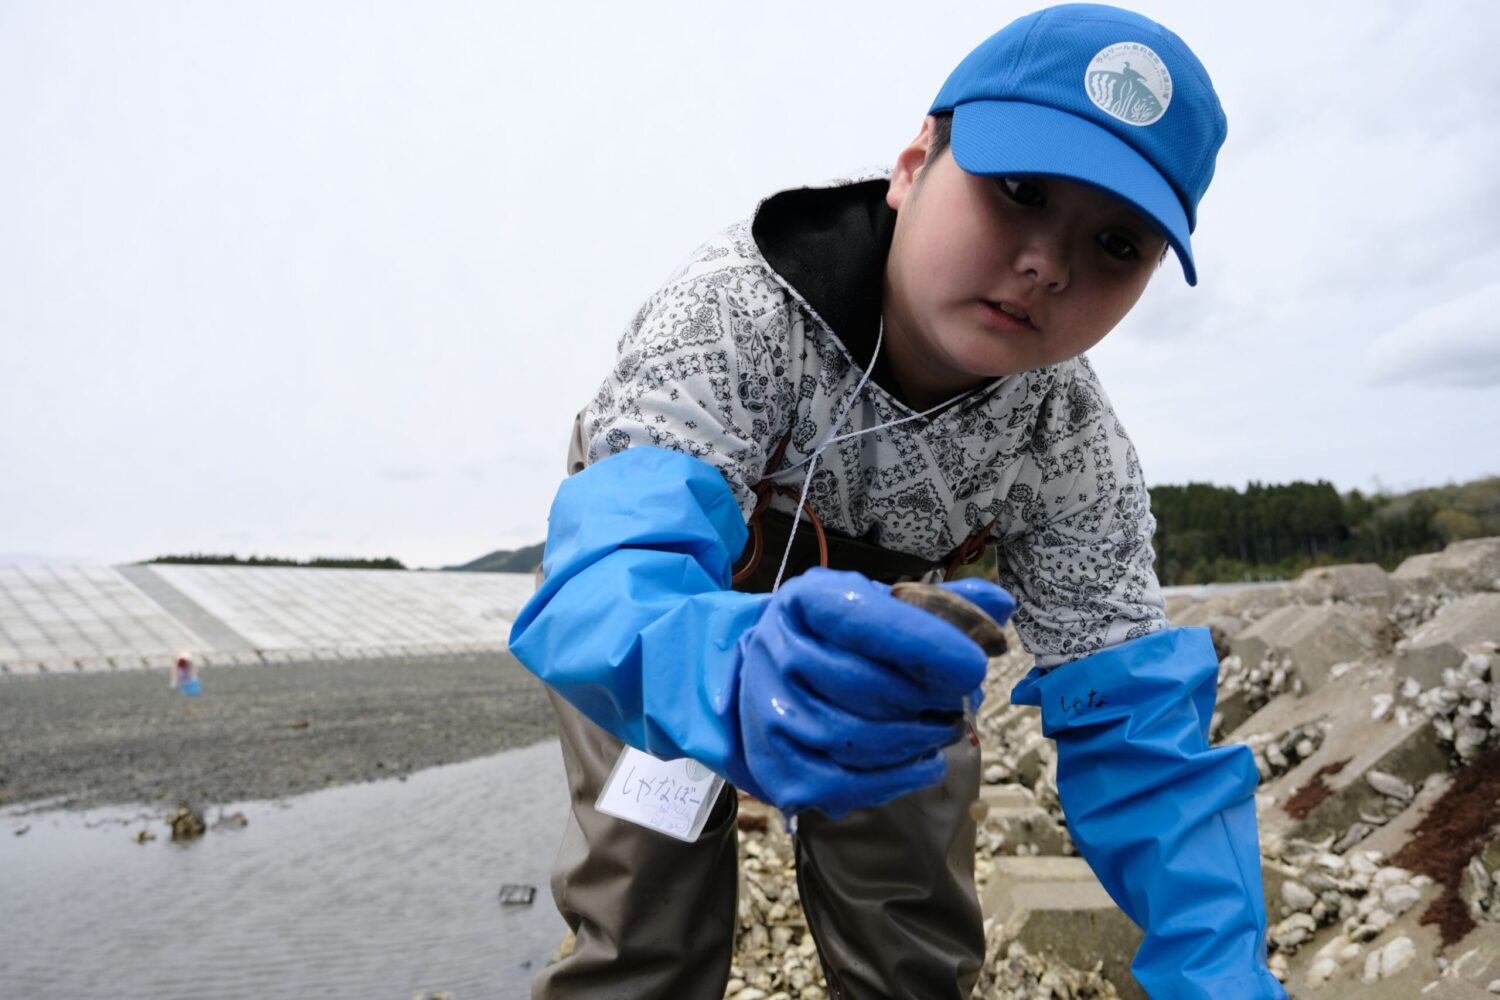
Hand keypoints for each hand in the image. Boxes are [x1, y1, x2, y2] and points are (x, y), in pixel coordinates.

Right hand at [733, 568, 1013, 817]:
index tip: (971, 665)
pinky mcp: (777, 766)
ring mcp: (772, 713)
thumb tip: (999, 606)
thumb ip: (938, 605)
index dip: (923, 644)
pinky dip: (895, 780)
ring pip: (856, 739)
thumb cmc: (835, 638)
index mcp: (806, 602)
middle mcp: (778, 653)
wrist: (762, 673)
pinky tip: (925, 765)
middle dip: (926, 700)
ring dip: (916, 741)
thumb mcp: (878, 605)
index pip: (863, 620)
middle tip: (958, 703)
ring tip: (943, 731)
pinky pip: (843, 784)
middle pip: (864, 686)